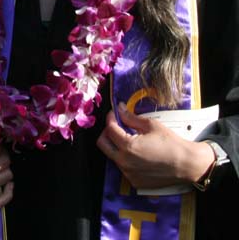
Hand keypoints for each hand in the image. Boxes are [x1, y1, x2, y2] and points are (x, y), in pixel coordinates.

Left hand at [96, 106, 215, 188]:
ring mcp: (128, 173)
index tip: (114, 114)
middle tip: (117, 126)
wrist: (187, 165)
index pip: (110, 129)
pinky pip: (122, 167)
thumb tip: (119, 109)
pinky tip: (137, 154)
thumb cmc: (171, 143)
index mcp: (128, 146)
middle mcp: (124, 162)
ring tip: (129, 139)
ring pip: (112, 155)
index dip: (111, 118)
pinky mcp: (134, 181)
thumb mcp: (151, 125)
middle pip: (102, 143)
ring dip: (116, 145)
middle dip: (107, 132)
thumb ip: (131, 118)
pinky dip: (125, 158)